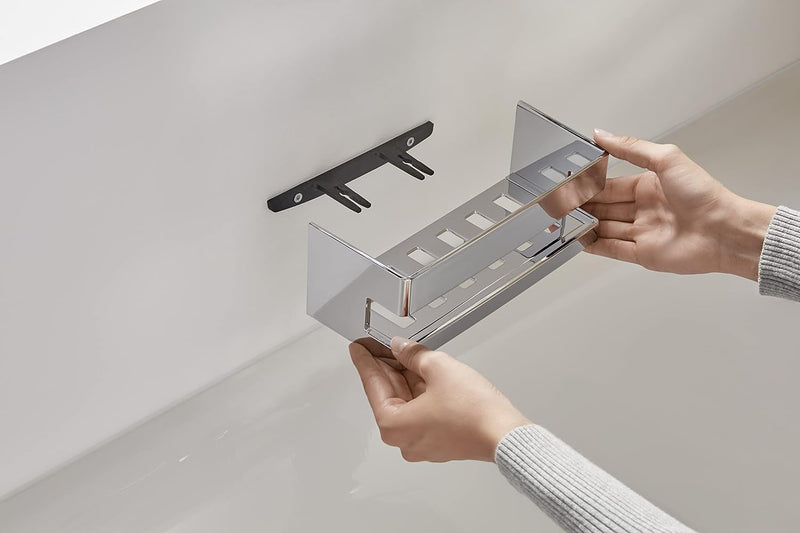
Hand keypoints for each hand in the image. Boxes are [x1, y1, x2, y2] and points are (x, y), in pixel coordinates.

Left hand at [349, 337, 529, 461]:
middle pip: (388, 394)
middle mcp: (404, 439)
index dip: (365, 360)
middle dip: (386, 366)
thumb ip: (413, 354)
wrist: (504, 433)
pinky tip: (422, 371)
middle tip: (380, 344)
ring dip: (405, 376)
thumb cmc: (474, 411)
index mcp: (394, 425)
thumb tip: (402, 348)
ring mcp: (422, 442)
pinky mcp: (439, 440)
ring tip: (404, 352)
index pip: (372, 384)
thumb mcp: (437, 367)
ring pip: (406, 402)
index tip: (359, 348)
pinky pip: (421, 410)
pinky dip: (420, 390)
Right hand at [583, 130, 775, 279]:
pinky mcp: (644, 254)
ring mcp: (643, 233)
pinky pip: (613, 249)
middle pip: (606, 207)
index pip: (611, 185)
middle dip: (585, 205)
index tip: (572, 183)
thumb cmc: (704, 195)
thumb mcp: (666, 159)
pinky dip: (595, 246)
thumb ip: (631, 148)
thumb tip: (603, 135)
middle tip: (562, 203)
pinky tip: (580, 240)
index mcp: (649, 186)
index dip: (591, 185)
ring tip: (566, 221)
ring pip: (606, 228)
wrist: (724, 231)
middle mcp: (645, 209)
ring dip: (587, 225)